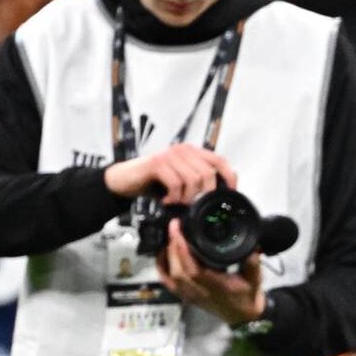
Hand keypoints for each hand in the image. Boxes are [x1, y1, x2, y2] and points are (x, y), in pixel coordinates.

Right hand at [104, 144, 235, 203]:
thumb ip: (198, 182)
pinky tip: (166, 201)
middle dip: (203, 194)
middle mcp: (183, 150)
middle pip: (208, 173)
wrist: (124, 180)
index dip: (229, 177)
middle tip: (192, 205)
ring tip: (177, 203)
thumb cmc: (153, 182)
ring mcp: (170, 155)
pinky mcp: (157, 163)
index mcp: (192, 152)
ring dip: (186, 198)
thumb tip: (220, 193)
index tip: (230, 193)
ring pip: (193, 179)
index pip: (220, 161)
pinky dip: (173, 198)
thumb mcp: (180, 182)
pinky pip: (175, 183)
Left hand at [155, 217, 265, 324]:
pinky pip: (168, 283)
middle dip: (173, 247)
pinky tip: (163, 255)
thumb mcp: (255, 279)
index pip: (194, 269)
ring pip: (171, 276)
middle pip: (178, 270)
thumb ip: (253, 262)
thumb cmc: (247, 297)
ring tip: (170, 238)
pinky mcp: (186, 296)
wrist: (243, 316)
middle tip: (174, 227)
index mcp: (216, 287)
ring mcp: (191, 295)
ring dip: (167, 255)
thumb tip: (252, 244)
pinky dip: (162, 268)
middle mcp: (200, 292)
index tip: (179, 230)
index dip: (182, 249)